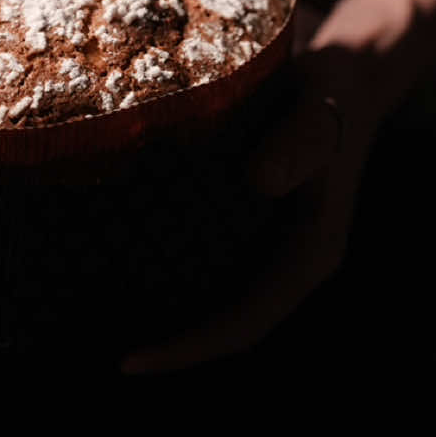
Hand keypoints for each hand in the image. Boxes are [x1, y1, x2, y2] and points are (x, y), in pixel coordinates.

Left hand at [122, 36, 380, 372]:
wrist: (340, 75)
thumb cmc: (331, 97)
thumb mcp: (318, 115)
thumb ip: (297, 145)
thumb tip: (259, 181)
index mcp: (309, 256)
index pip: (245, 324)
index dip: (189, 348)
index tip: (132, 361)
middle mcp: (286, 261)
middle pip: (223, 321)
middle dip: (168, 339)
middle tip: (98, 348)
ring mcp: (266, 243)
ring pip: (210, 293)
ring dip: (162, 305)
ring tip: (95, 312)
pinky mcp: (246, 218)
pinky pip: (203, 254)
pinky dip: (165, 261)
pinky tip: (118, 250)